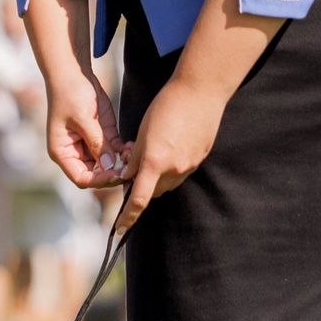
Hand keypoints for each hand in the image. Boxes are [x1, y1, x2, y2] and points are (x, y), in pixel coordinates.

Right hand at [45, 73, 124, 190]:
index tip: (116, 174)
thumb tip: (110, 166)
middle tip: (130, 169)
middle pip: (95, 174)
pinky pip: (115, 151)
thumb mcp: (83, 118)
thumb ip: (96, 142)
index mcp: (62, 152)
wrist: (73, 72)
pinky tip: (132, 147)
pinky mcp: (102, 135)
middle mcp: (75, 152)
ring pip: (107, 164)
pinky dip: (124, 152)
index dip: (99, 180)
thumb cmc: (70, 93)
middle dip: (112, 173)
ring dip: (120, 163)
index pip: (81, 178)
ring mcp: (89, 144)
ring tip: (132, 154)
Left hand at [116, 77, 228, 233]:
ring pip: (168, 183)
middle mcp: (174, 169)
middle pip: (153, 192)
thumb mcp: (143, 131)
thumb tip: (129, 175)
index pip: (139, 199)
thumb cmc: (166, 106)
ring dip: (157, 177)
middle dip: (141, 187)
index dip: (128, 216)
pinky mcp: (200, 159)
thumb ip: (135, 158)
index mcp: (155, 162)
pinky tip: (170, 146)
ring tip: (153, 152)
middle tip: (133, 167)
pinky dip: (171, 167)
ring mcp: (190, 165)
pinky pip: (181, 172)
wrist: (200, 92)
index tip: (119, 228)